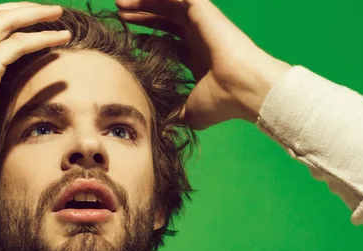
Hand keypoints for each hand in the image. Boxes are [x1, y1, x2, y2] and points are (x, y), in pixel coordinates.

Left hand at [116, 0, 291, 127]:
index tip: (130, 42)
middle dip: (142, 18)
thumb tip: (159, 127)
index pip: (170, 44)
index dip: (149, 41)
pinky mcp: (203, 10)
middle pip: (166, 22)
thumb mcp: (189, 113)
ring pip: (168, 6)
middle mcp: (200, 38)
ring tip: (120, 4)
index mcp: (199, 59)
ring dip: (144, 4)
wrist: (242, 88)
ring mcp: (203, 23)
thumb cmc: (221, 103)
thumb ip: (172, 114)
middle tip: (120, 17)